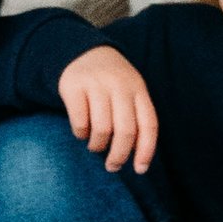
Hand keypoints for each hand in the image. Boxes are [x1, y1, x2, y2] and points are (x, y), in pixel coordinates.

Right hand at [58, 45, 157, 174]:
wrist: (82, 52)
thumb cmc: (111, 83)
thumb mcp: (130, 92)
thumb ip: (136, 118)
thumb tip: (138, 160)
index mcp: (138, 89)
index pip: (148, 124)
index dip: (146, 150)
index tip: (139, 169)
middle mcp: (119, 85)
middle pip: (125, 130)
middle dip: (119, 155)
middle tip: (112, 166)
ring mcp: (96, 84)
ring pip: (102, 129)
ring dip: (98, 145)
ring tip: (95, 146)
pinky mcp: (74, 86)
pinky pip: (80, 122)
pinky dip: (80, 133)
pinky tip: (81, 132)